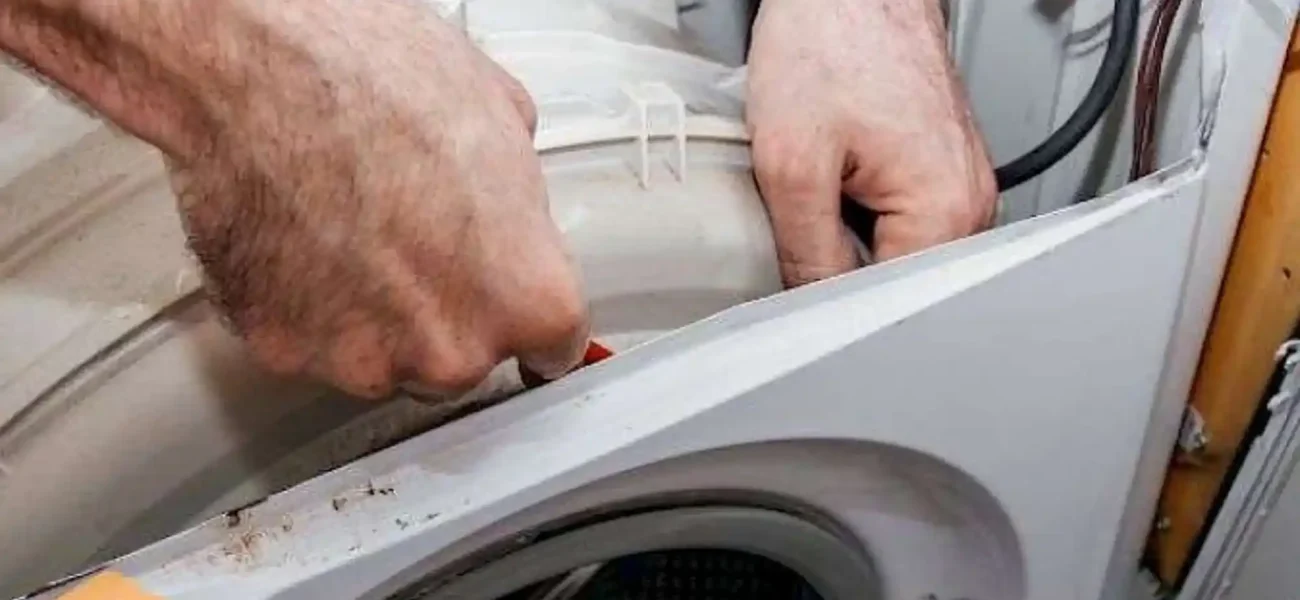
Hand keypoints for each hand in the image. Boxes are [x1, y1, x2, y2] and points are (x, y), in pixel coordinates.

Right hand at [166, 2, 588, 397]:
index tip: (514, 312)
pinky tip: (299, 239)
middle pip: (464, 356)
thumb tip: (509, 203)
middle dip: (446, 308)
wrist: (253, 74)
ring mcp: (366, 362)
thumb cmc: (374, 82)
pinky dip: (305, 307)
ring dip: (374, 314)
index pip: (554, 347)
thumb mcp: (501, 115)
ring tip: (348, 225)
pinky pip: (310, 343)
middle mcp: (454, 350)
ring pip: (386, 358)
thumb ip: (519, 195)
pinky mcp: (284, 355)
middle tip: (412, 235)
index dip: (528, 315)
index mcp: (529, 297)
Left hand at [746, 0, 996, 286]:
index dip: (831, 309)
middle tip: (801, 235)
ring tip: (821, 195)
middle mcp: (969, 203)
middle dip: (842, 274)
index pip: (889, 307)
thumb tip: (810, 310)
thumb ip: (805, 252)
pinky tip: (835, 182)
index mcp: (946, 210)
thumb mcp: (793, 163)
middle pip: (895, 286)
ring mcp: (958, 185)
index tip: (794, 297)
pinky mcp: (938, 170)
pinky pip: (895, 221)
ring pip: (892, 254)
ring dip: (848, 242)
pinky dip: (856, 213)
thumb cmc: (831, 43)